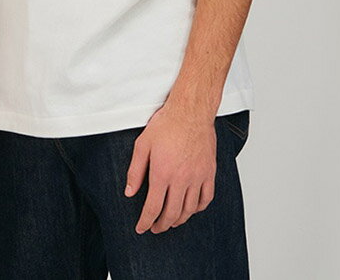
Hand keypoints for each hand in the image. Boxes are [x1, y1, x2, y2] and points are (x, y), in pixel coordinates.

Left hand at [124, 103, 215, 234]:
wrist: (190, 112)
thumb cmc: (166, 124)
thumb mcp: (142, 145)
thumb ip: (135, 171)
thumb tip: (129, 192)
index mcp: (162, 173)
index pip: (153, 207)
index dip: (146, 221)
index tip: (141, 228)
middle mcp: (181, 180)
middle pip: (172, 213)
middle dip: (161, 225)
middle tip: (155, 228)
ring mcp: (197, 177)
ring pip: (189, 210)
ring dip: (179, 220)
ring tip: (170, 221)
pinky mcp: (209, 173)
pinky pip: (206, 199)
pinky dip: (197, 208)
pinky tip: (191, 209)